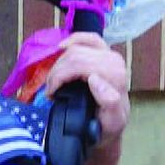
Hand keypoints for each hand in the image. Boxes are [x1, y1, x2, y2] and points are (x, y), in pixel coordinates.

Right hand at [46, 32, 130, 150]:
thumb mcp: (112, 122)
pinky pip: (88, 38)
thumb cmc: (109, 126)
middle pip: (74, 55)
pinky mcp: (106, 52)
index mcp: (115, 75)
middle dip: (56, 72)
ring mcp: (109, 54)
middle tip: (49, 91)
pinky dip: (74, 40)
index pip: (78, 65)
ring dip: (59, 62)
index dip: (59, 78)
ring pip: (75, 47)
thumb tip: (94, 80)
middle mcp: (114, 61)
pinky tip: (62, 47)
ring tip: (53, 82)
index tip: (51, 95)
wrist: (112, 126)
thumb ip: (109, 102)